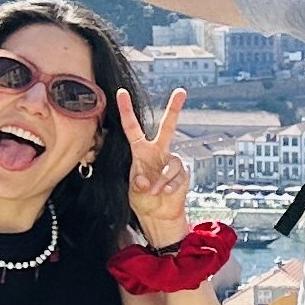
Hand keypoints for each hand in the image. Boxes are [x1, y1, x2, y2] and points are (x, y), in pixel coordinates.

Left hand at [118, 87, 191, 244]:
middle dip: (174, 108)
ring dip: (161, 180)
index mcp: (140, 151)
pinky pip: (178, 175)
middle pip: (168, 126)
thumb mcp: (133, 191)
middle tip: (181, 91)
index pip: (132, 127)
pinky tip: (166, 192)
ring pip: (171, 162)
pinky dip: (170, 186)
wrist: (158, 214)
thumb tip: (146, 180)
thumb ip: (137, 183)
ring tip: (155, 191)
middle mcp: (158, 151)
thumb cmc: (142, 199)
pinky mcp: (183, 172)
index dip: (126, 110)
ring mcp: (172, 161)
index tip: (121, 92)